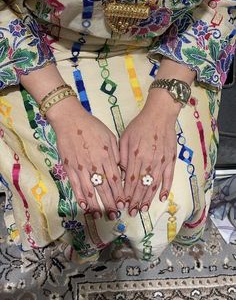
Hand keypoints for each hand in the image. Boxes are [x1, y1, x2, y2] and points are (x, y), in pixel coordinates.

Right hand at [47, 97, 124, 219]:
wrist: (70, 120)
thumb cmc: (92, 126)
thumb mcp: (109, 136)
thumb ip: (116, 153)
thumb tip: (122, 169)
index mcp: (106, 156)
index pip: (115, 180)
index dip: (119, 194)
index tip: (123, 204)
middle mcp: (94, 164)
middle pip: (103, 188)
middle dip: (110, 203)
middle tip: (115, 216)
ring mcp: (80, 167)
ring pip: (89, 190)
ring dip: (96, 205)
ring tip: (100, 215)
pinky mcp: (69, 167)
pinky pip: (75, 185)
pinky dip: (80, 197)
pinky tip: (84, 206)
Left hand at [120, 89, 178, 216]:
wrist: (160, 114)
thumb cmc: (140, 125)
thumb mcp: (125, 137)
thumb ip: (122, 155)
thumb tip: (120, 172)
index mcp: (135, 155)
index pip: (129, 180)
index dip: (126, 194)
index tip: (122, 205)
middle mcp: (148, 161)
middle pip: (141, 185)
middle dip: (135, 201)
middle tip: (132, 213)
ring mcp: (161, 162)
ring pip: (154, 184)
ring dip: (148, 198)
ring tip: (143, 210)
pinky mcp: (171, 160)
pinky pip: (168, 177)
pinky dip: (166, 188)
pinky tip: (162, 198)